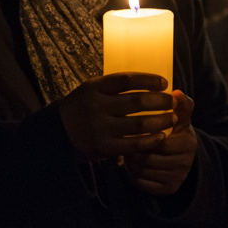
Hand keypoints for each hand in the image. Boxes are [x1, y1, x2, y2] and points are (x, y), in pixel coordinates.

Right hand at [58, 73, 176, 161]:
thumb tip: (150, 82)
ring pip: (139, 124)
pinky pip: (133, 144)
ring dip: (161, 121)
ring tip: (172, 118)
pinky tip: (161, 136)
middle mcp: (97, 107)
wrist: (54, 135)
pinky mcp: (103, 147)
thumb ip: (114, 87)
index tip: (165, 83)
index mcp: (94, 88)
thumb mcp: (90, 90)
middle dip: (160, 101)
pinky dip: (150, 140)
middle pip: (137, 102)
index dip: (149, 80)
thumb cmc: (80, 108)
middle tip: (172, 102)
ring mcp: (100, 128)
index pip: (127, 80)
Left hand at [123, 90, 198, 195]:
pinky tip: (132, 165)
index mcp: (188, 144)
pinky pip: (142, 182)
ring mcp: (176, 178)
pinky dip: (133, 174)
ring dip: (131, 162)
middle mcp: (184, 164)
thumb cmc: (176, 133)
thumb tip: (176, 93)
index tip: (135, 130)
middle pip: (149, 159)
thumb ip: (180, 105)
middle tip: (125, 142)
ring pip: (143, 171)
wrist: (184, 158)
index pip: (160, 142)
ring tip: (127, 152)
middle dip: (135, 151)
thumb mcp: (180, 119)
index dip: (145, 137)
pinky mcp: (167, 189)